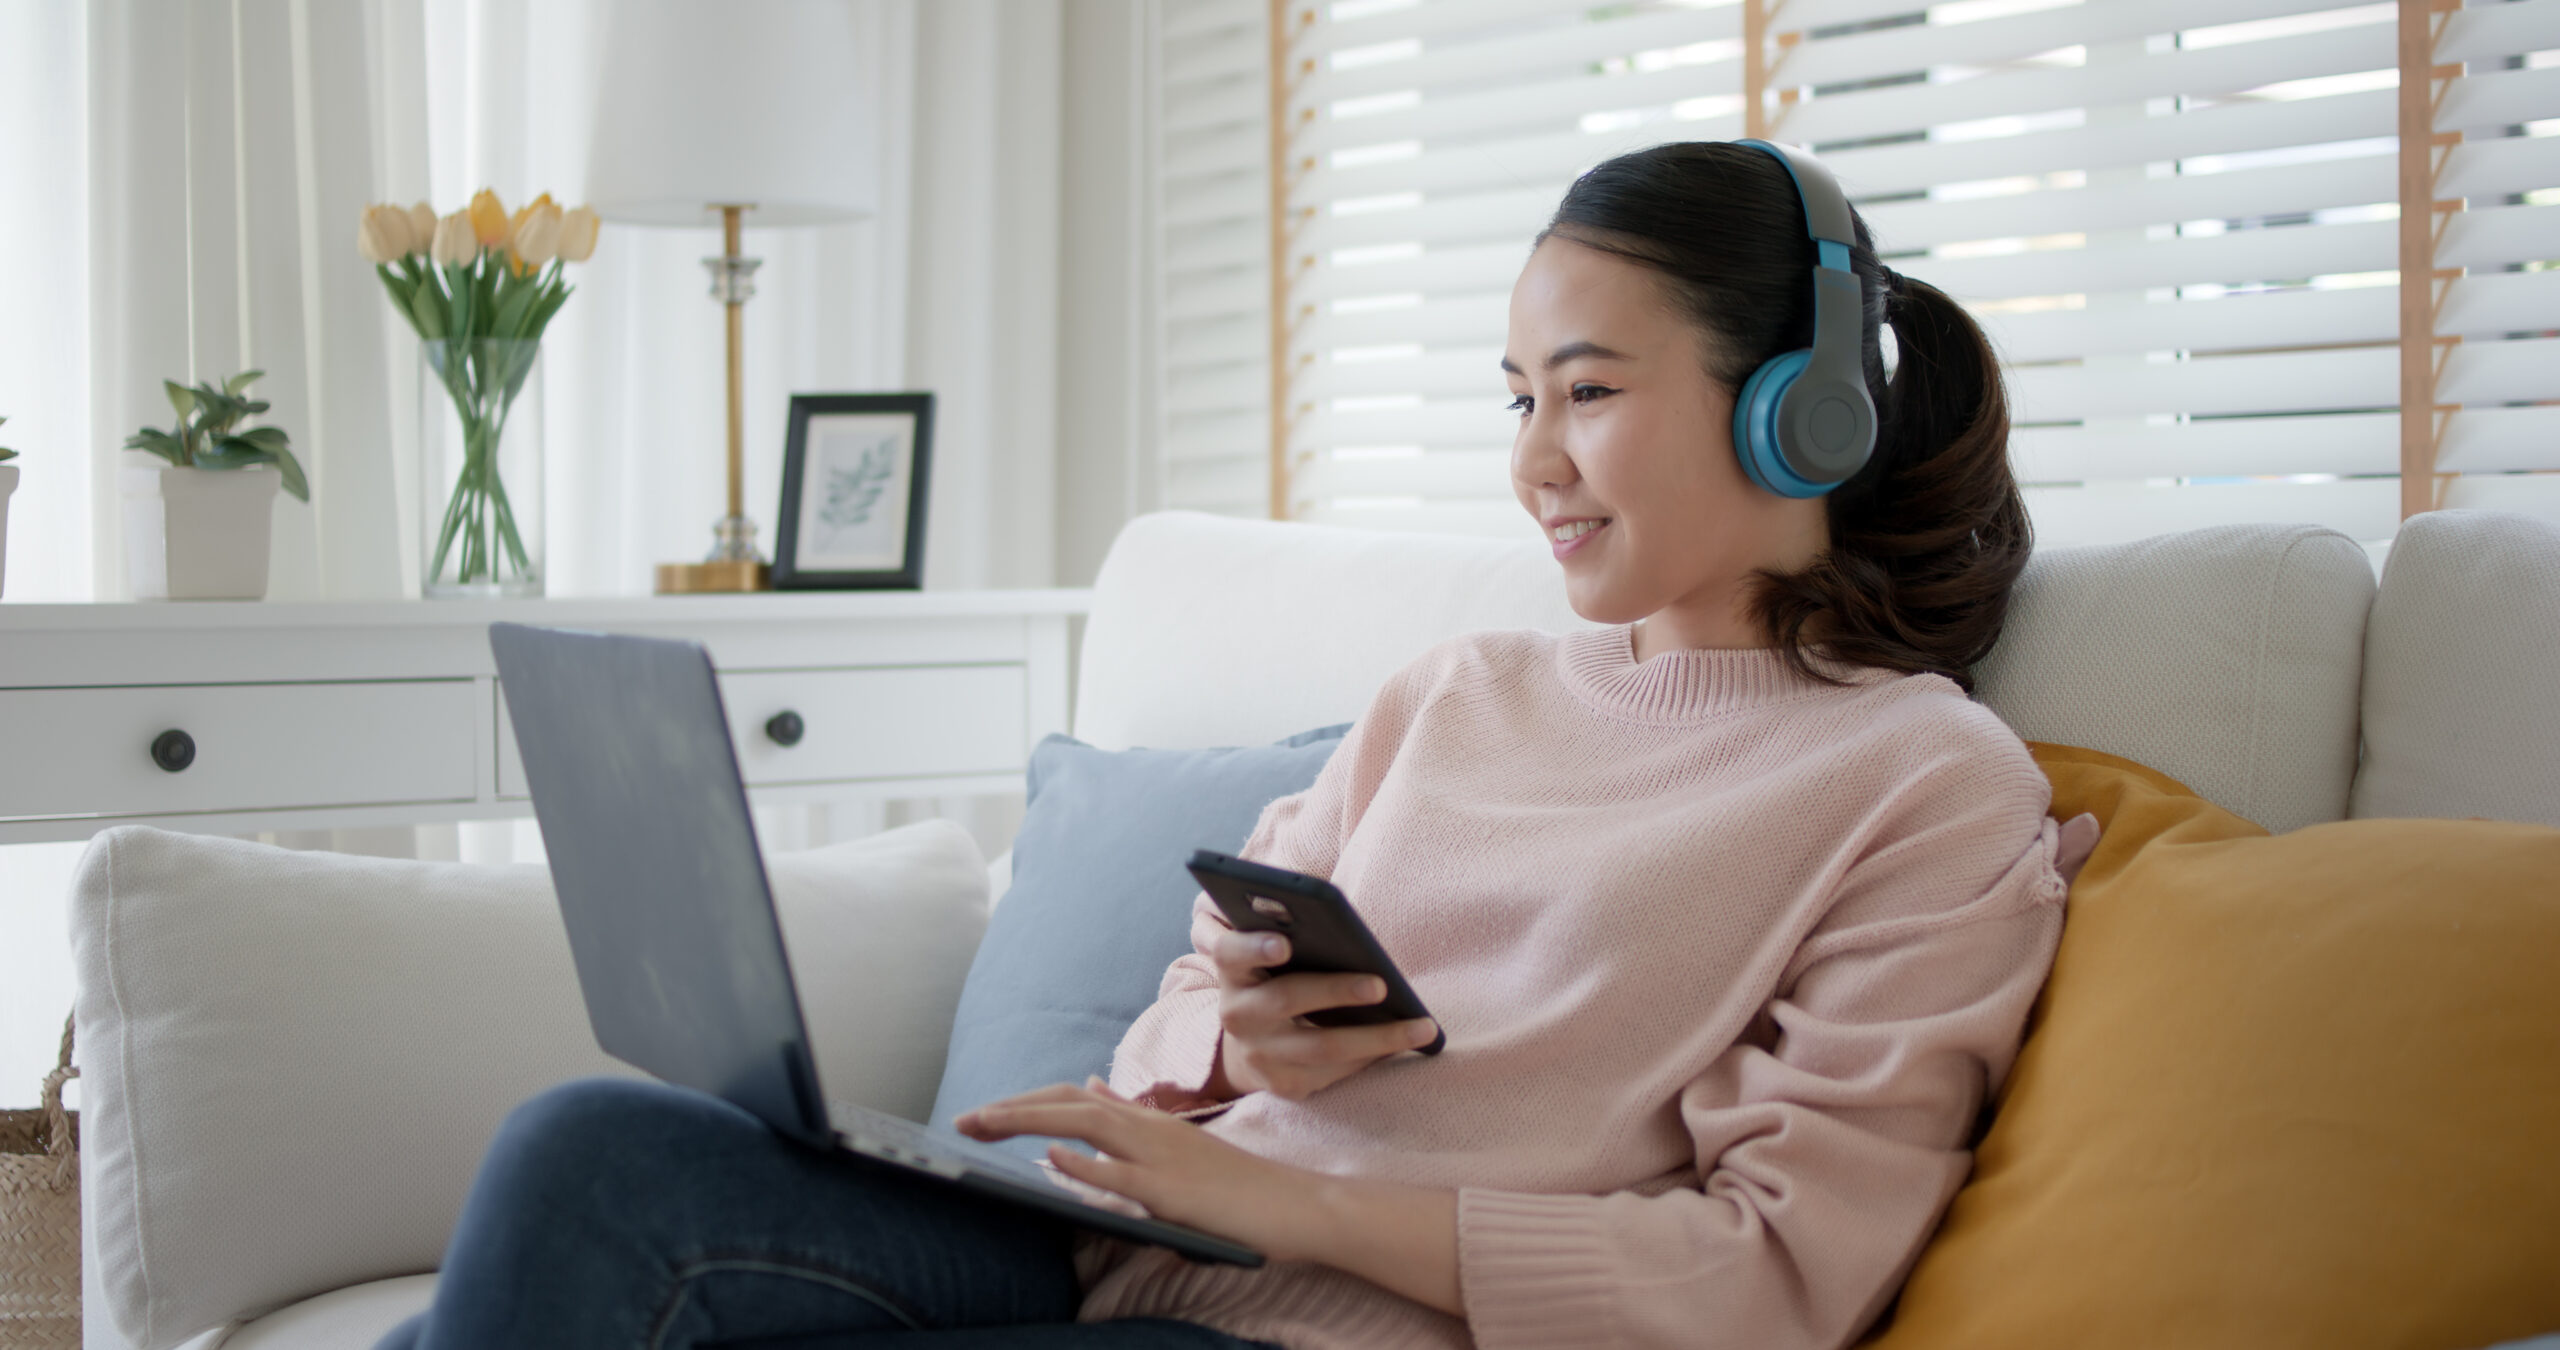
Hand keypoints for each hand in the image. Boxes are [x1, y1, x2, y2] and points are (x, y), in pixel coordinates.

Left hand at [954, 1078, 1327, 1261]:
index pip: (1072, 1099)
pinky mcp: (1174, 1192)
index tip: (980, 1114)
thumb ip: (1131, 1117)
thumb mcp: (1176, 1144)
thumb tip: (1088, 1086)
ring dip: (1030, 1122)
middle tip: (961, 1122)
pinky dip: (1086, 1165)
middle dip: (1010, 1109)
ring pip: (1087, 1126)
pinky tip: (1054, 1159)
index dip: (1023, 1102)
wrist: (1297, 1206)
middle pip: (1069, 1104)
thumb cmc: (1236, 1186)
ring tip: (984, 1126)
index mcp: (1147, 1121)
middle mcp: (1150, 1129)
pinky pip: (1123, 1176)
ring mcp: (1162, 1158)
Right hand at [1204, 928, 1439, 1101]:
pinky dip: (1372, 1056)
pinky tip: (1405, 1045)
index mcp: (1234, 971)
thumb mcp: (1273, 962)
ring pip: (1323, 1046)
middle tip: (1381, 985)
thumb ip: (1294, 943)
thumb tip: (1351, 937)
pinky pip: (1335, 1071)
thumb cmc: (1279, 983)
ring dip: (1378, 1037)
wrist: (1253, 1046)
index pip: (1231, 952)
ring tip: (1421, 1027)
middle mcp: (1238, 1015)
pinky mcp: (1284, 1084)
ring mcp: (1259, 1055)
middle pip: (1286, 999)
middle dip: (1336, 991)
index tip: (1284, 943)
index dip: (1254, 946)